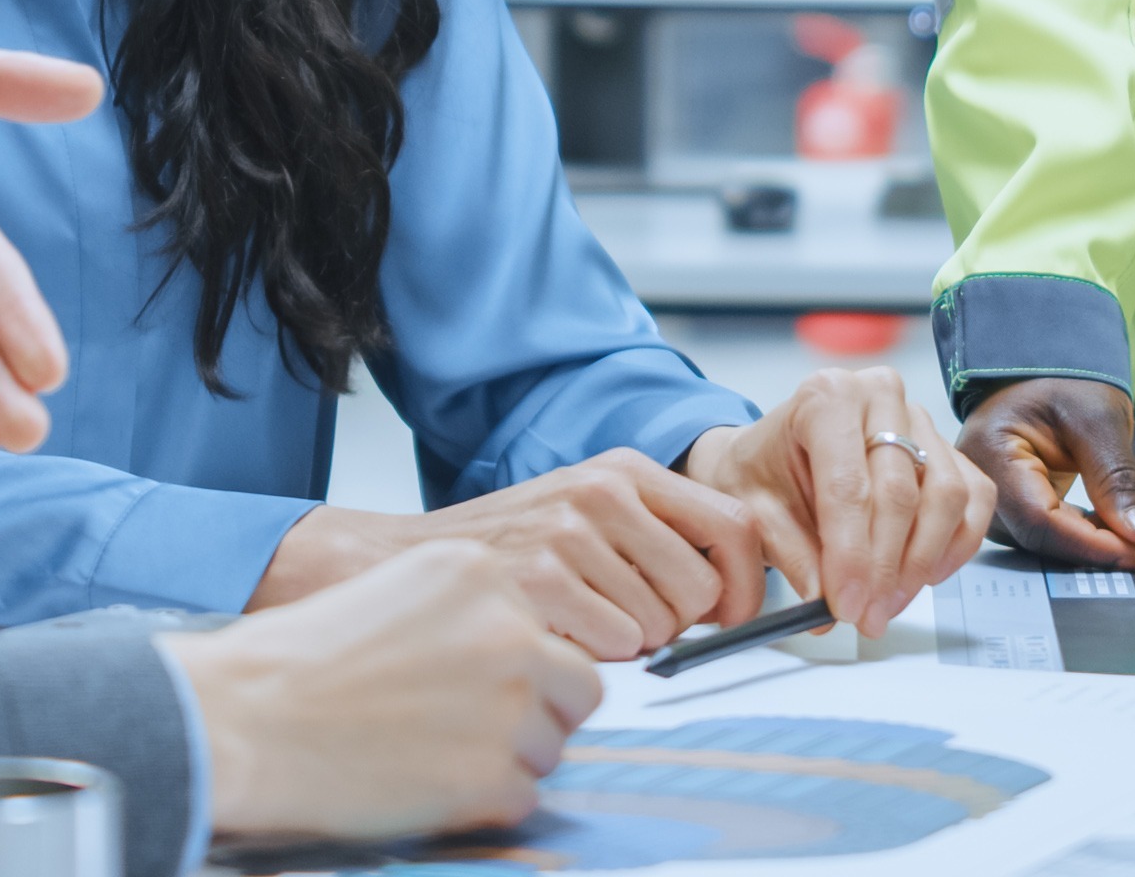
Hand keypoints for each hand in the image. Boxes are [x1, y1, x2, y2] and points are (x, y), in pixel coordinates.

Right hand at [168, 541, 600, 842]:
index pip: (550, 626)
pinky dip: (481, 803)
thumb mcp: (396, 593)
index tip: (472, 683)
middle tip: (473, 727)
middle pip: (575, 685)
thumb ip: (468, 614)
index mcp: (481, 573)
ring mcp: (508, 705)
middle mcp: (509, 630)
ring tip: (432, 754)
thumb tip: (521, 655)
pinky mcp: (491, 776)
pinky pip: (521, 797)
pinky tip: (424, 783)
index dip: (517, 665)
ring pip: (551, 746)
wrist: (246, 716)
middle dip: (538, 712)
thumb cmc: (300, 660)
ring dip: (507, 759)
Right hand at [252, 450, 763, 658]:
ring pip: (657, 631)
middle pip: (700, 591)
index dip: (744, 587)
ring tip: (570, 630)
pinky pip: (610, 658)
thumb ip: (651, 534)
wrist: (389, 568)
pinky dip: (590, 664)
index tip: (728, 618)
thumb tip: (733, 591)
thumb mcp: (580, 511)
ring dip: (624, 649)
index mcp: (621, 471)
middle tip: (625, 627)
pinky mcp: (538, 590)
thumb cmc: (496, 551)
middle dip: (676, 627)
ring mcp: (568, 541)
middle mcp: (600, 494)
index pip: (733, 527)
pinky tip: (547, 645)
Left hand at [681, 368, 995, 634]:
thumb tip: (822, 605)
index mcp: (827, 397)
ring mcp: (921, 420)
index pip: (848, 484)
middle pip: (901, 492)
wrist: (774, 454)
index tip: (846, 607)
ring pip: (946, 496)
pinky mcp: (948, 448)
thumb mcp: (755, 511)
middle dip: (884, 568)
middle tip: (866, 617)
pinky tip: (924, 576)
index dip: (851, 554)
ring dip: (921, 562)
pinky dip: (955, 545)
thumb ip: (791, 556)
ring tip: (886, 604)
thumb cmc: (764, 472)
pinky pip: (973, 499)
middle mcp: (880, 396)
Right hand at [955, 377, 1134, 569]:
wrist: (1047, 364)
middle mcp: (990, 490)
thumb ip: (1116, 479)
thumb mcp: (1096, 418)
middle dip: (1120, 539)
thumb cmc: (1062, 378)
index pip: (1040, 520)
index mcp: (992, 456)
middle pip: (1053, 537)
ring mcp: (1007, 502)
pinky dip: (1115, 524)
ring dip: (1124, 533)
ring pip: (1068, 539)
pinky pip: (1073, 529)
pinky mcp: (1032, 507)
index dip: (1092, 544)